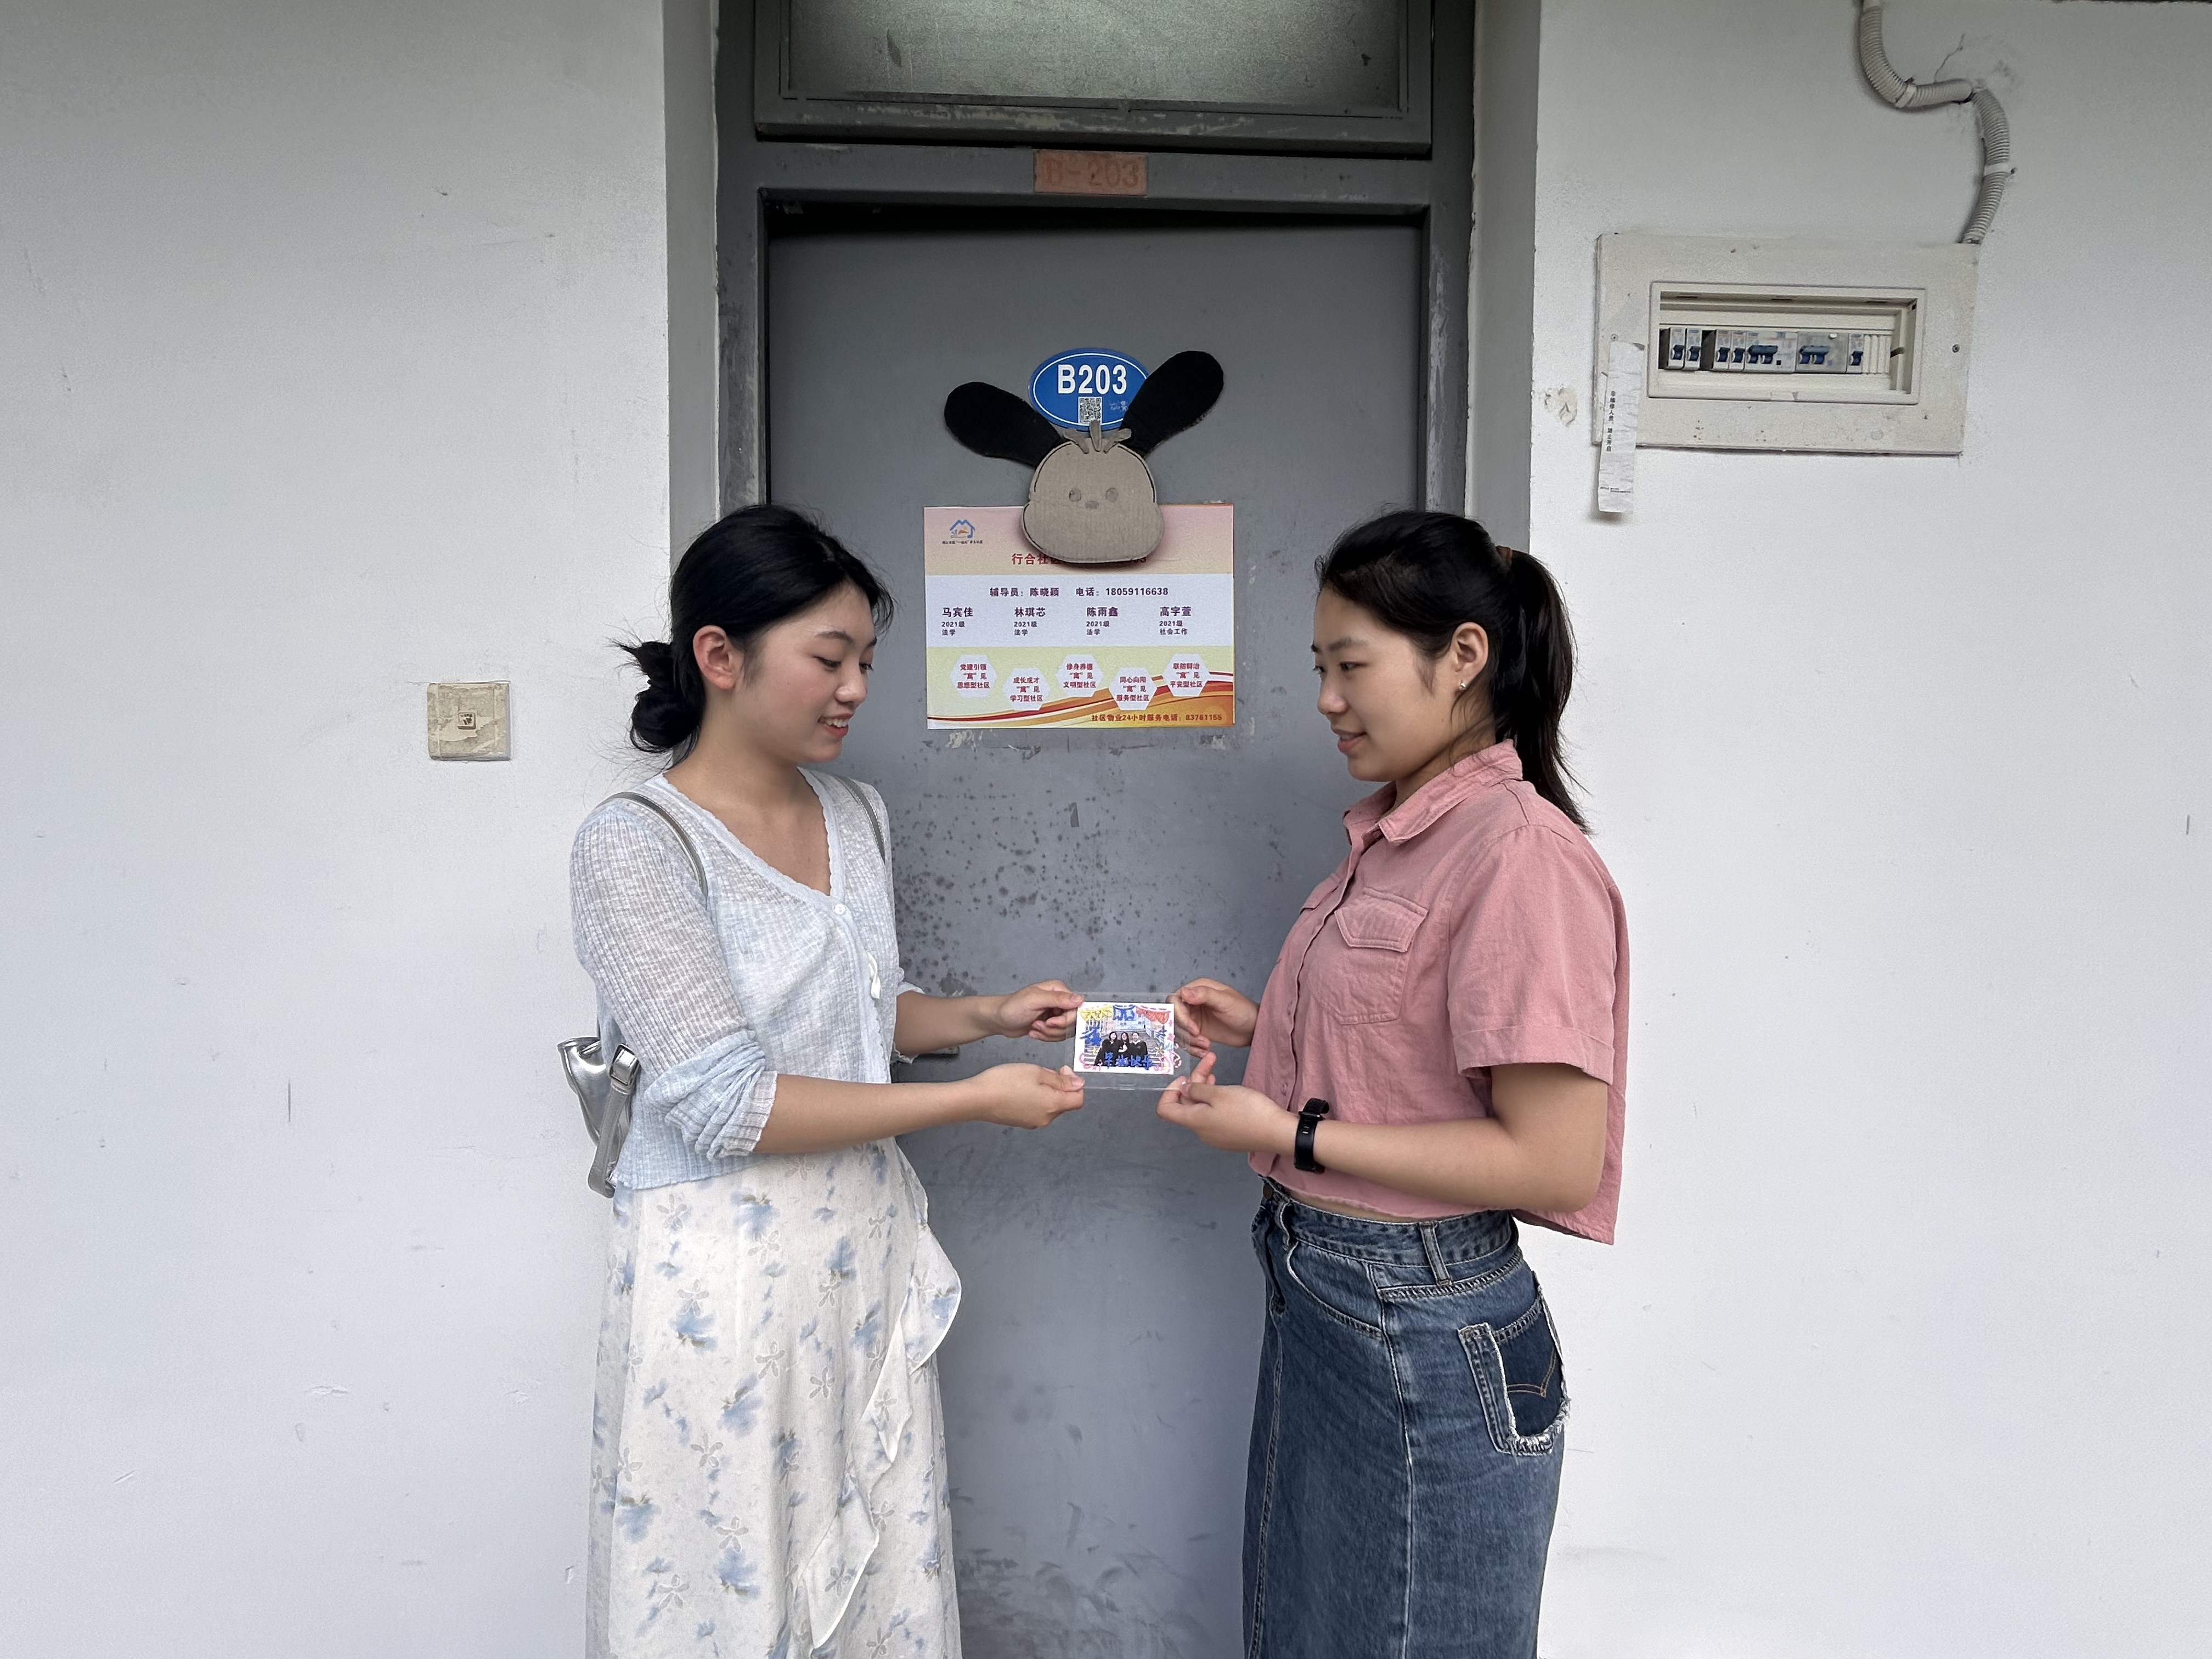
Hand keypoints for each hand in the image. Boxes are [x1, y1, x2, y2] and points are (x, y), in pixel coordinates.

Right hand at [967, 1063, 1084, 1129]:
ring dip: (1046, 1091)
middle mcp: (1045, 1118)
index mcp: (1053, 1105)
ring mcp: (1032, 1122)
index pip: (1078, 1099)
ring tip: (1029, 1078)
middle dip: (1059, 1086)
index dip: (1075, 1083)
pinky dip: (1035, 1098)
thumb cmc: (1006, 1082)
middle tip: (1043, 1071)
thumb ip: (1060, 1079)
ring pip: (1050, 1105)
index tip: (1062, 1070)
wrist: (977, 1098)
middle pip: (1064, 1102)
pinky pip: (1037, 1109)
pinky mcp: (1021, 1122)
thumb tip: (1079, 1084)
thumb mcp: (1036, 1072)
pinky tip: (1020, 1088)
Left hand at [990, 980, 1082, 1040]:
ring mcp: (1056, 1013)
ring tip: (1034, 1027)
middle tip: (1038, 1025)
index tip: (1051, 1022)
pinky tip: (1033, 1031)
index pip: (1076, 1008)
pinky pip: (1057, 1036)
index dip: (1065, 1020)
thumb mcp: (1035, 1000)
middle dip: (1054, 1029)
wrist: (999, 1019)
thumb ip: (1058, 999)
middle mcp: (1060, 1001)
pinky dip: (1045, 1037)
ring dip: (1048, 1034)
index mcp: (1058, 990)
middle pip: (1071, 1022)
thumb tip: (1079, 999)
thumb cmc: (1012, 1007)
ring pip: (1065, 1031)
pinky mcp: (1051, 1025)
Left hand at [1156, 1053, 1293, 1155]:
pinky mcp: (1229, 1135)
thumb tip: (1184, 1090)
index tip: (1184, 1078)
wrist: (1277, 1132)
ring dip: (1206, 1088)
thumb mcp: (1219, 1093)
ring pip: (1202, 1108)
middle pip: (1186, 1105)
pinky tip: (1227, 1090)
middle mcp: (1201, 1131)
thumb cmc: (1248, 1111)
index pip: (1165, 1110)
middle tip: (1208, 1062)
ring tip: (1215, 1071)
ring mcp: (1216, 1135)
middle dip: (1194, 1081)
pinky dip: (1216, 1100)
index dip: (1169, 1091)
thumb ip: (1197, 1089)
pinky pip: (1214, 1116)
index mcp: (1194, 1121)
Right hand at [1172, 978, 1258, 1053]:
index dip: (1179, 1015)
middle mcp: (1192, 1002)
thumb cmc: (1243, 1011)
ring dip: (1189, 1041)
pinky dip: (1192, 1048)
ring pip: (1177, 1031)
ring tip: (1206, 1045)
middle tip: (1199, 1038)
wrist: (1253, 1029)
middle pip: (1173, 1017)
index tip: (1193, 1028)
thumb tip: (1184, 992)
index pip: (1175, 1000)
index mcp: (1197, 989)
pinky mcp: (1196, 1031)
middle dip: (1184, 1031)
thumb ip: (1204, 995)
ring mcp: (1193, 1017)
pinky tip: (1204, 1051)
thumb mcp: (1225, 1001)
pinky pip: (1185, 1040)